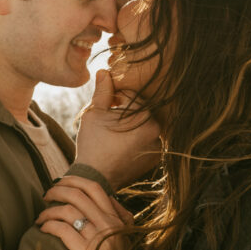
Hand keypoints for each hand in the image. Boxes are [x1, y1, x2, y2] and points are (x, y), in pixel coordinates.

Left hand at [36, 175, 133, 249]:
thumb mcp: (116, 246)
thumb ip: (108, 224)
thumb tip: (94, 202)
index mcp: (120, 223)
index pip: (97, 188)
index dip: (74, 181)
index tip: (59, 183)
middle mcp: (113, 228)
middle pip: (80, 194)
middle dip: (58, 189)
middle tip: (45, 195)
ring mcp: (102, 241)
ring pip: (69, 210)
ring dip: (49, 210)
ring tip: (40, 217)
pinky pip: (63, 229)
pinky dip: (49, 225)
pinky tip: (42, 230)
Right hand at [74, 69, 160, 189]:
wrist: (95, 178)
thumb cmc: (92, 143)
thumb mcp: (94, 114)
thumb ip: (103, 92)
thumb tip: (104, 71)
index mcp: (144, 115)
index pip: (131, 95)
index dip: (115, 97)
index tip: (106, 106)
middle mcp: (157, 130)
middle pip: (141, 110)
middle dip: (125, 110)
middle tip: (109, 119)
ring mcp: (158, 146)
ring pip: (144, 125)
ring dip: (132, 125)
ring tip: (114, 133)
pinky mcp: (155, 158)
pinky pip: (148, 141)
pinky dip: (137, 139)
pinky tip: (121, 145)